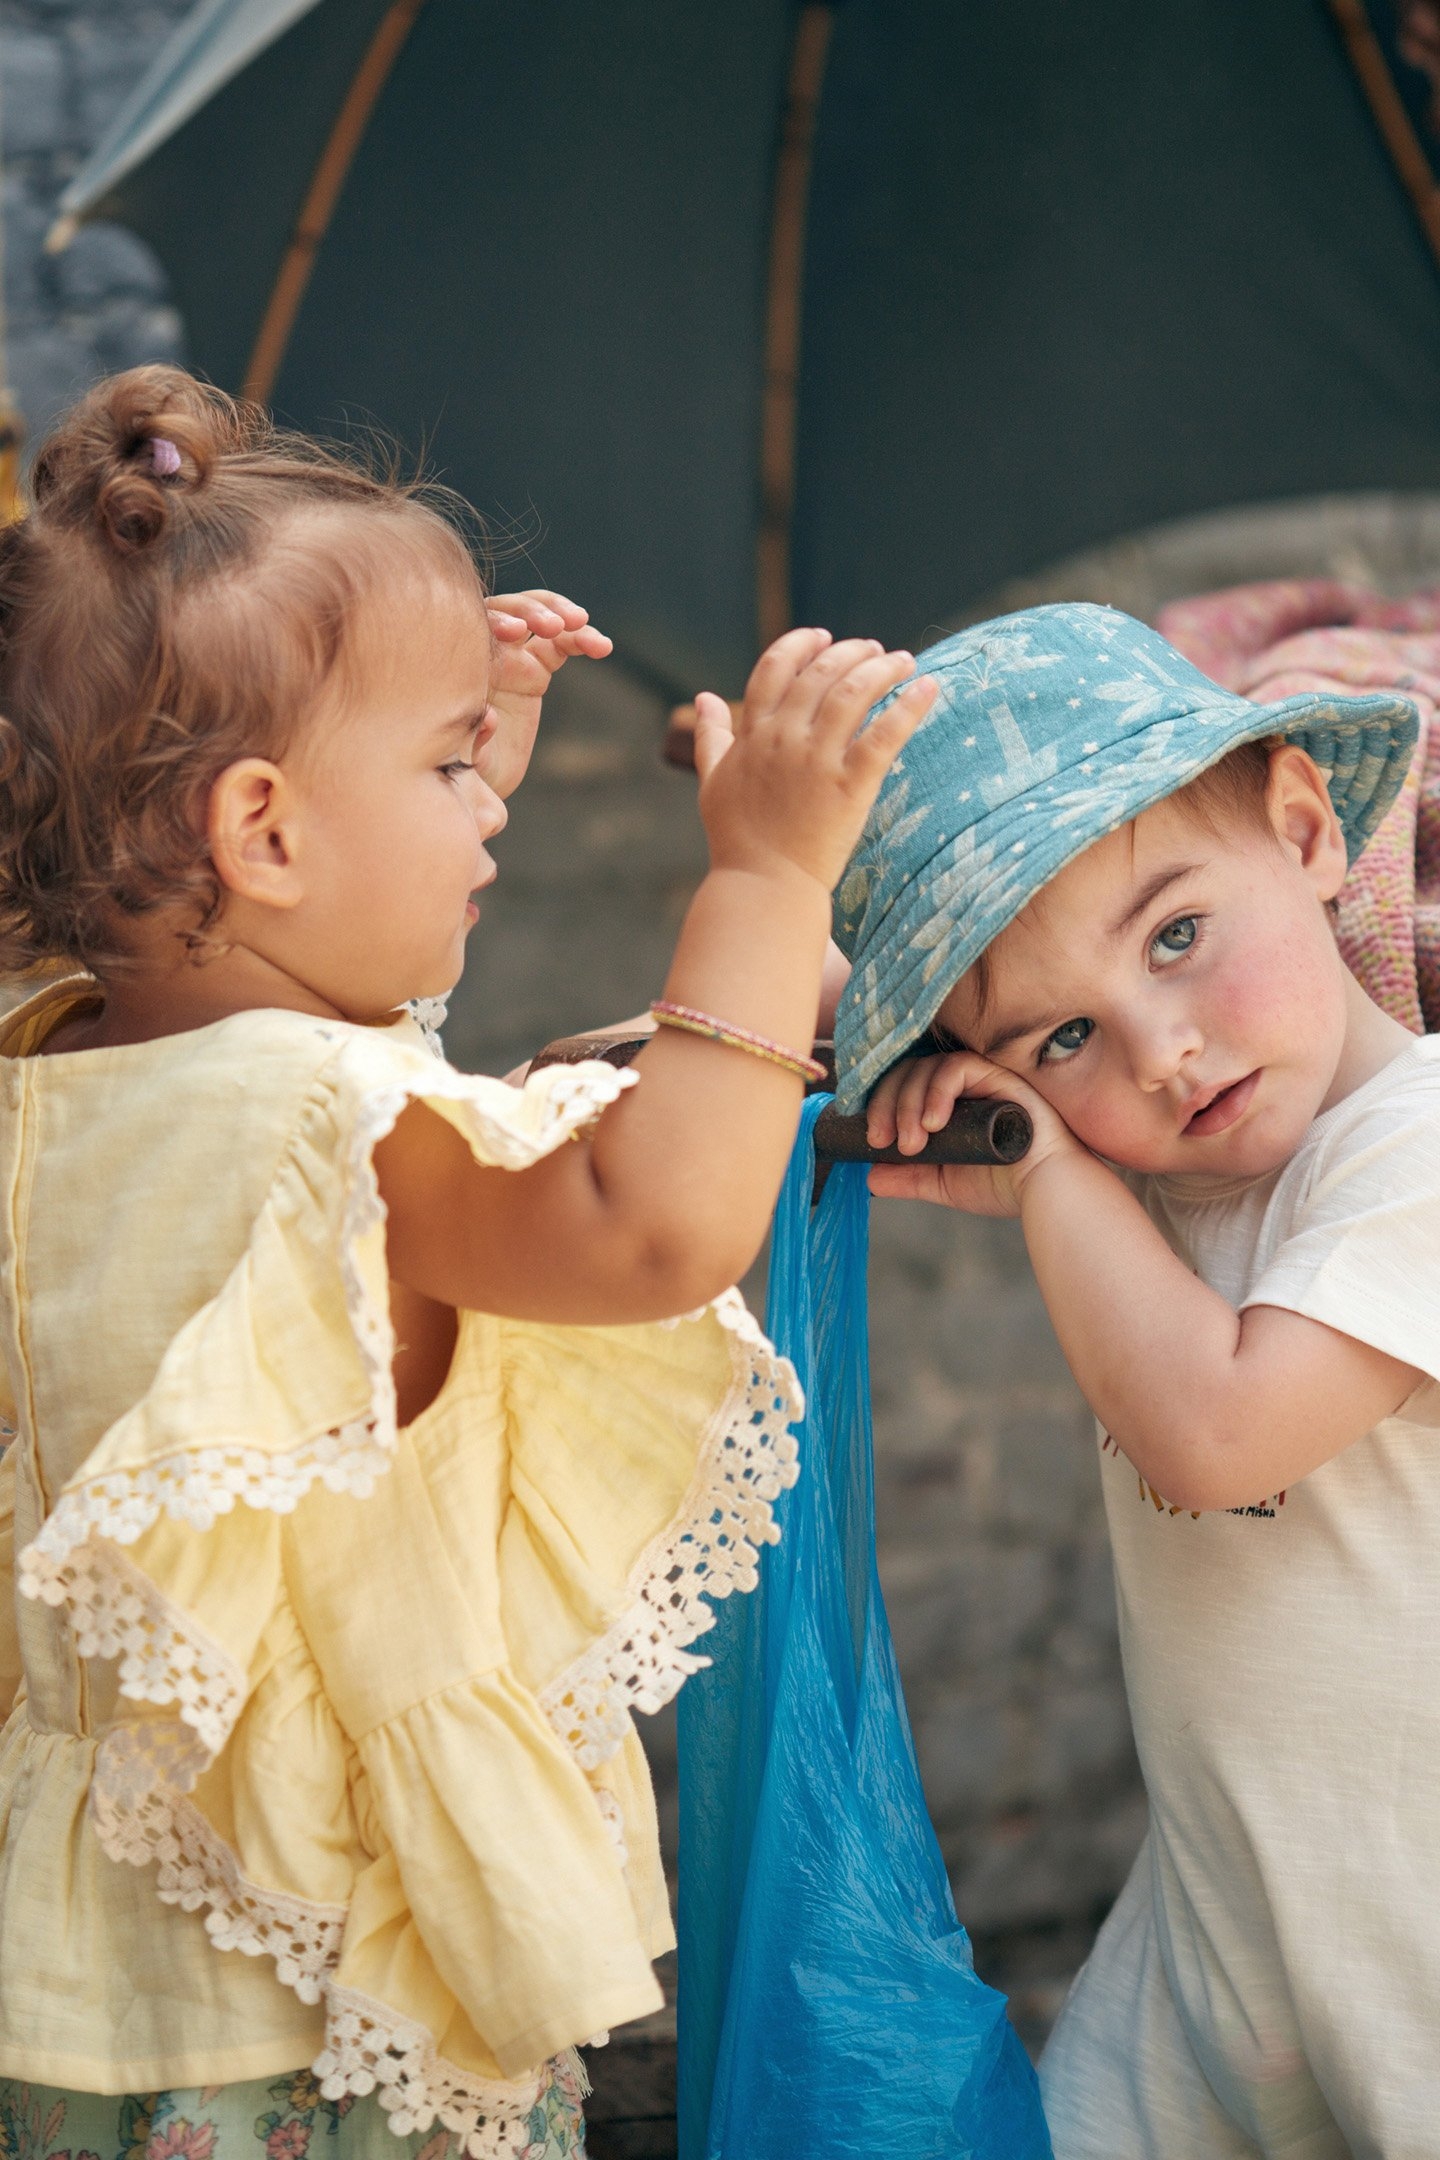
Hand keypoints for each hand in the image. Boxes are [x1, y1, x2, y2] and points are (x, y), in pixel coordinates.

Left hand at [480, 590, 612, 796]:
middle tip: (553, 626)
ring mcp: (513, 657)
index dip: (497, 620)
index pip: (477, 627)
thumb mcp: (463, 760)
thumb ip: (472, 740)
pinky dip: (583, 638)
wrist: (482, 777)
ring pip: (538, 617)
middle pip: (508, 610)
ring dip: (558, 613)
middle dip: (530, 611)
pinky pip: (563, 643)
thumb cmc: (459, 765)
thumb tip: (487, 718)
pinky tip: (602, 646)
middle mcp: (487, 652)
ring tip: (580, 623)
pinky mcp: (536, 669)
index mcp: (463, 663)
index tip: (516, 631)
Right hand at [692, 628, 937, 894]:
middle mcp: (783, 740)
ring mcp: (816, 762)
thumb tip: (704, 697)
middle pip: (820, 673)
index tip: (825, 637)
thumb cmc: (737, 840)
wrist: (763, 887)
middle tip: (875, 649)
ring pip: (853, 694)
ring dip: (882, 669)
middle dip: (851, 652)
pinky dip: (908, 707)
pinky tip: (929, 687)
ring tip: (902, 661)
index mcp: (753, 735)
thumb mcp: (713, 782)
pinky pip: (884, 735)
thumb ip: (712, 736)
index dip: (802, 645)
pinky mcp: (849, 787)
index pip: (775, 668)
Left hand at [865, 1048, 1081, 1216]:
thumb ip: (909, 1178)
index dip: (879, 1105)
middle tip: (880, 1139)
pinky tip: (933, 1123)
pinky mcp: (999, 1074)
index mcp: (948, 1103)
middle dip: (886, 1105)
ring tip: (909, 1143)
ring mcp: (981, 1076)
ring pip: (927, 1068)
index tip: (870, 1139)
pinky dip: (937, 1092)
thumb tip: (870, 1175)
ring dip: (908, 1104)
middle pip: (908, 1072)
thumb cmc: (1004, 1186)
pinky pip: (957, 1068)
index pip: (902, 1086)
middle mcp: (962, 1085)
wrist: (1046, 1191)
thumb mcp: (944, 1183)